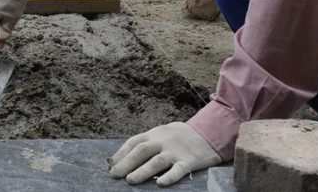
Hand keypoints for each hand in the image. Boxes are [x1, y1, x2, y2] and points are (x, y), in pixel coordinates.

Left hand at [108, 122, 222, 186]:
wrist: (207, 133)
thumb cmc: (178, 137)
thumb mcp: (161, 134)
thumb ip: (146, 144)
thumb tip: (123, 160)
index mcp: (154, 134)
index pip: (133, 142)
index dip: (121, 154)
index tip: (111, 165)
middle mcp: (162, 141)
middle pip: (142, 151)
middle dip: (127, 163)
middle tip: (115, 174)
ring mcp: (176, 151)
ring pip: (157, 161)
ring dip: (142, 171)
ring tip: (131, 180)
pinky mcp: (189, 161)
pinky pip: (178, 170)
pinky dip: (169, 177)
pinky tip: (160, 184)